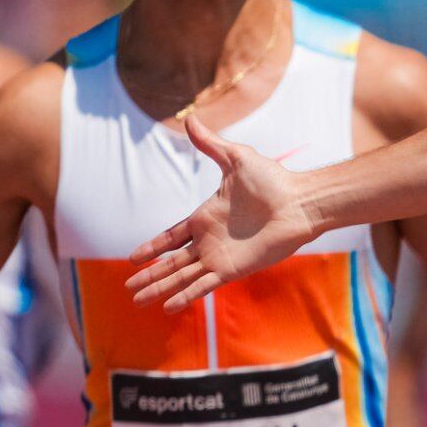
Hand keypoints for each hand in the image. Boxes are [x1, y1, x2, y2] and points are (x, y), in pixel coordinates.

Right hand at [126, 113, 318, 312]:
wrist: (299, 202)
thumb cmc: (273, 180)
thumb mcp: (235, 158)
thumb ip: (210, 144)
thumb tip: (189, 119)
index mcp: (205, 217)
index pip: (171, 237)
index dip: (153, 247)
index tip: (133, 258)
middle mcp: (209, 241)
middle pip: (171, 262)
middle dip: (149, 275)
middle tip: (127, 288)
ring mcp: (220, 257)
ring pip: (181, 277)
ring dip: (159, 289)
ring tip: (137, 301)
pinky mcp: (233, 269)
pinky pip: (203, 285)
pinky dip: (186, 295)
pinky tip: (169, 307)